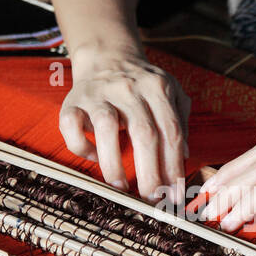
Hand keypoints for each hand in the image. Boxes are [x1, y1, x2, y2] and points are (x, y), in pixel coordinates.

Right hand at [58, 47, 190, 199]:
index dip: (174, 166)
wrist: (107, 57)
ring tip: (121, 188)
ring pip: (106, 127)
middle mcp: (128, 88)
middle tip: (152, 198)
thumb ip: (180, 122)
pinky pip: (71, 126)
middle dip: (149, 171)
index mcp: (157, 87)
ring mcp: (98, 93)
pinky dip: (81, 146)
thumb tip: (184, 156)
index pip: (170, 131)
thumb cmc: (142, 85)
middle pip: (143, 132)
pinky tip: (94, 158)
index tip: (174, 194)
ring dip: (114, 163)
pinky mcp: (72, 101)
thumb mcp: (170, 93)